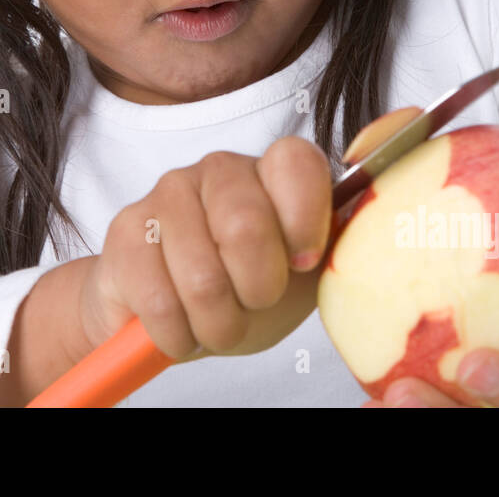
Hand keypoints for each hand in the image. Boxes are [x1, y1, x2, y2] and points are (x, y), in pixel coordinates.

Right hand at [76, 136, 332, 360]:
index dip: (303, 220)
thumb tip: (373, 233)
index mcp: (274, 170)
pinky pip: (158, 300)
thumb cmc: (245, 288)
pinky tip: (178, 325)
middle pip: (245, 227)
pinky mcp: (125, 229)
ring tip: (215, 321)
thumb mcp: (301, 277)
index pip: (296, 163)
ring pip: (201, 276)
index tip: (302, 263)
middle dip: (256, 291)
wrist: (170, 314)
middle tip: (252, 303)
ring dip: (216, 324)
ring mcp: (168, 191)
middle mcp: (221, 168)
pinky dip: (176, 335)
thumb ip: (334, 250)